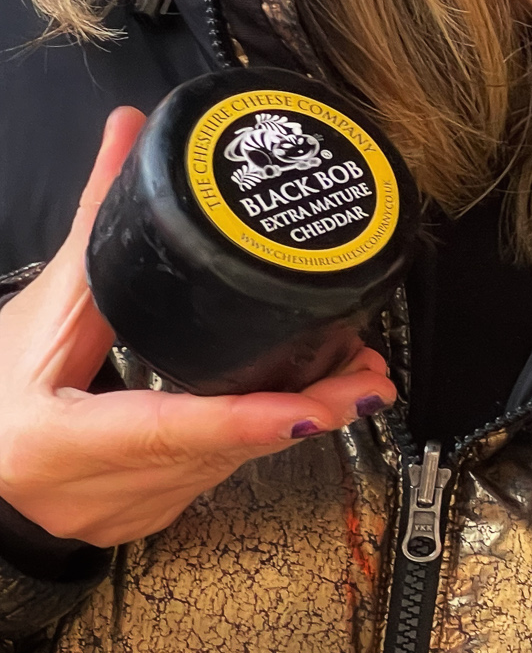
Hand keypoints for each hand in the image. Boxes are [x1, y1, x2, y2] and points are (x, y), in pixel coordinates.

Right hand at [0, 109, 396, 546]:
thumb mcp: (42, 307)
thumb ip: (99, 223)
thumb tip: (130, 132)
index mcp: (54, 439)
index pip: (168, 430)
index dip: (250, 419)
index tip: (318, 406)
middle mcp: (87, 491)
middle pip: (216, 450)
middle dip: (303, 410)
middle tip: (367, 373)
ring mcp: (115, 514)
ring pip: (224, 467)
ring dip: (289, 424)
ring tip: (351, 377)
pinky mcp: (138, 520)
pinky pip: (211, 478)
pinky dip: (251, 441)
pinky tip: (294, 409)